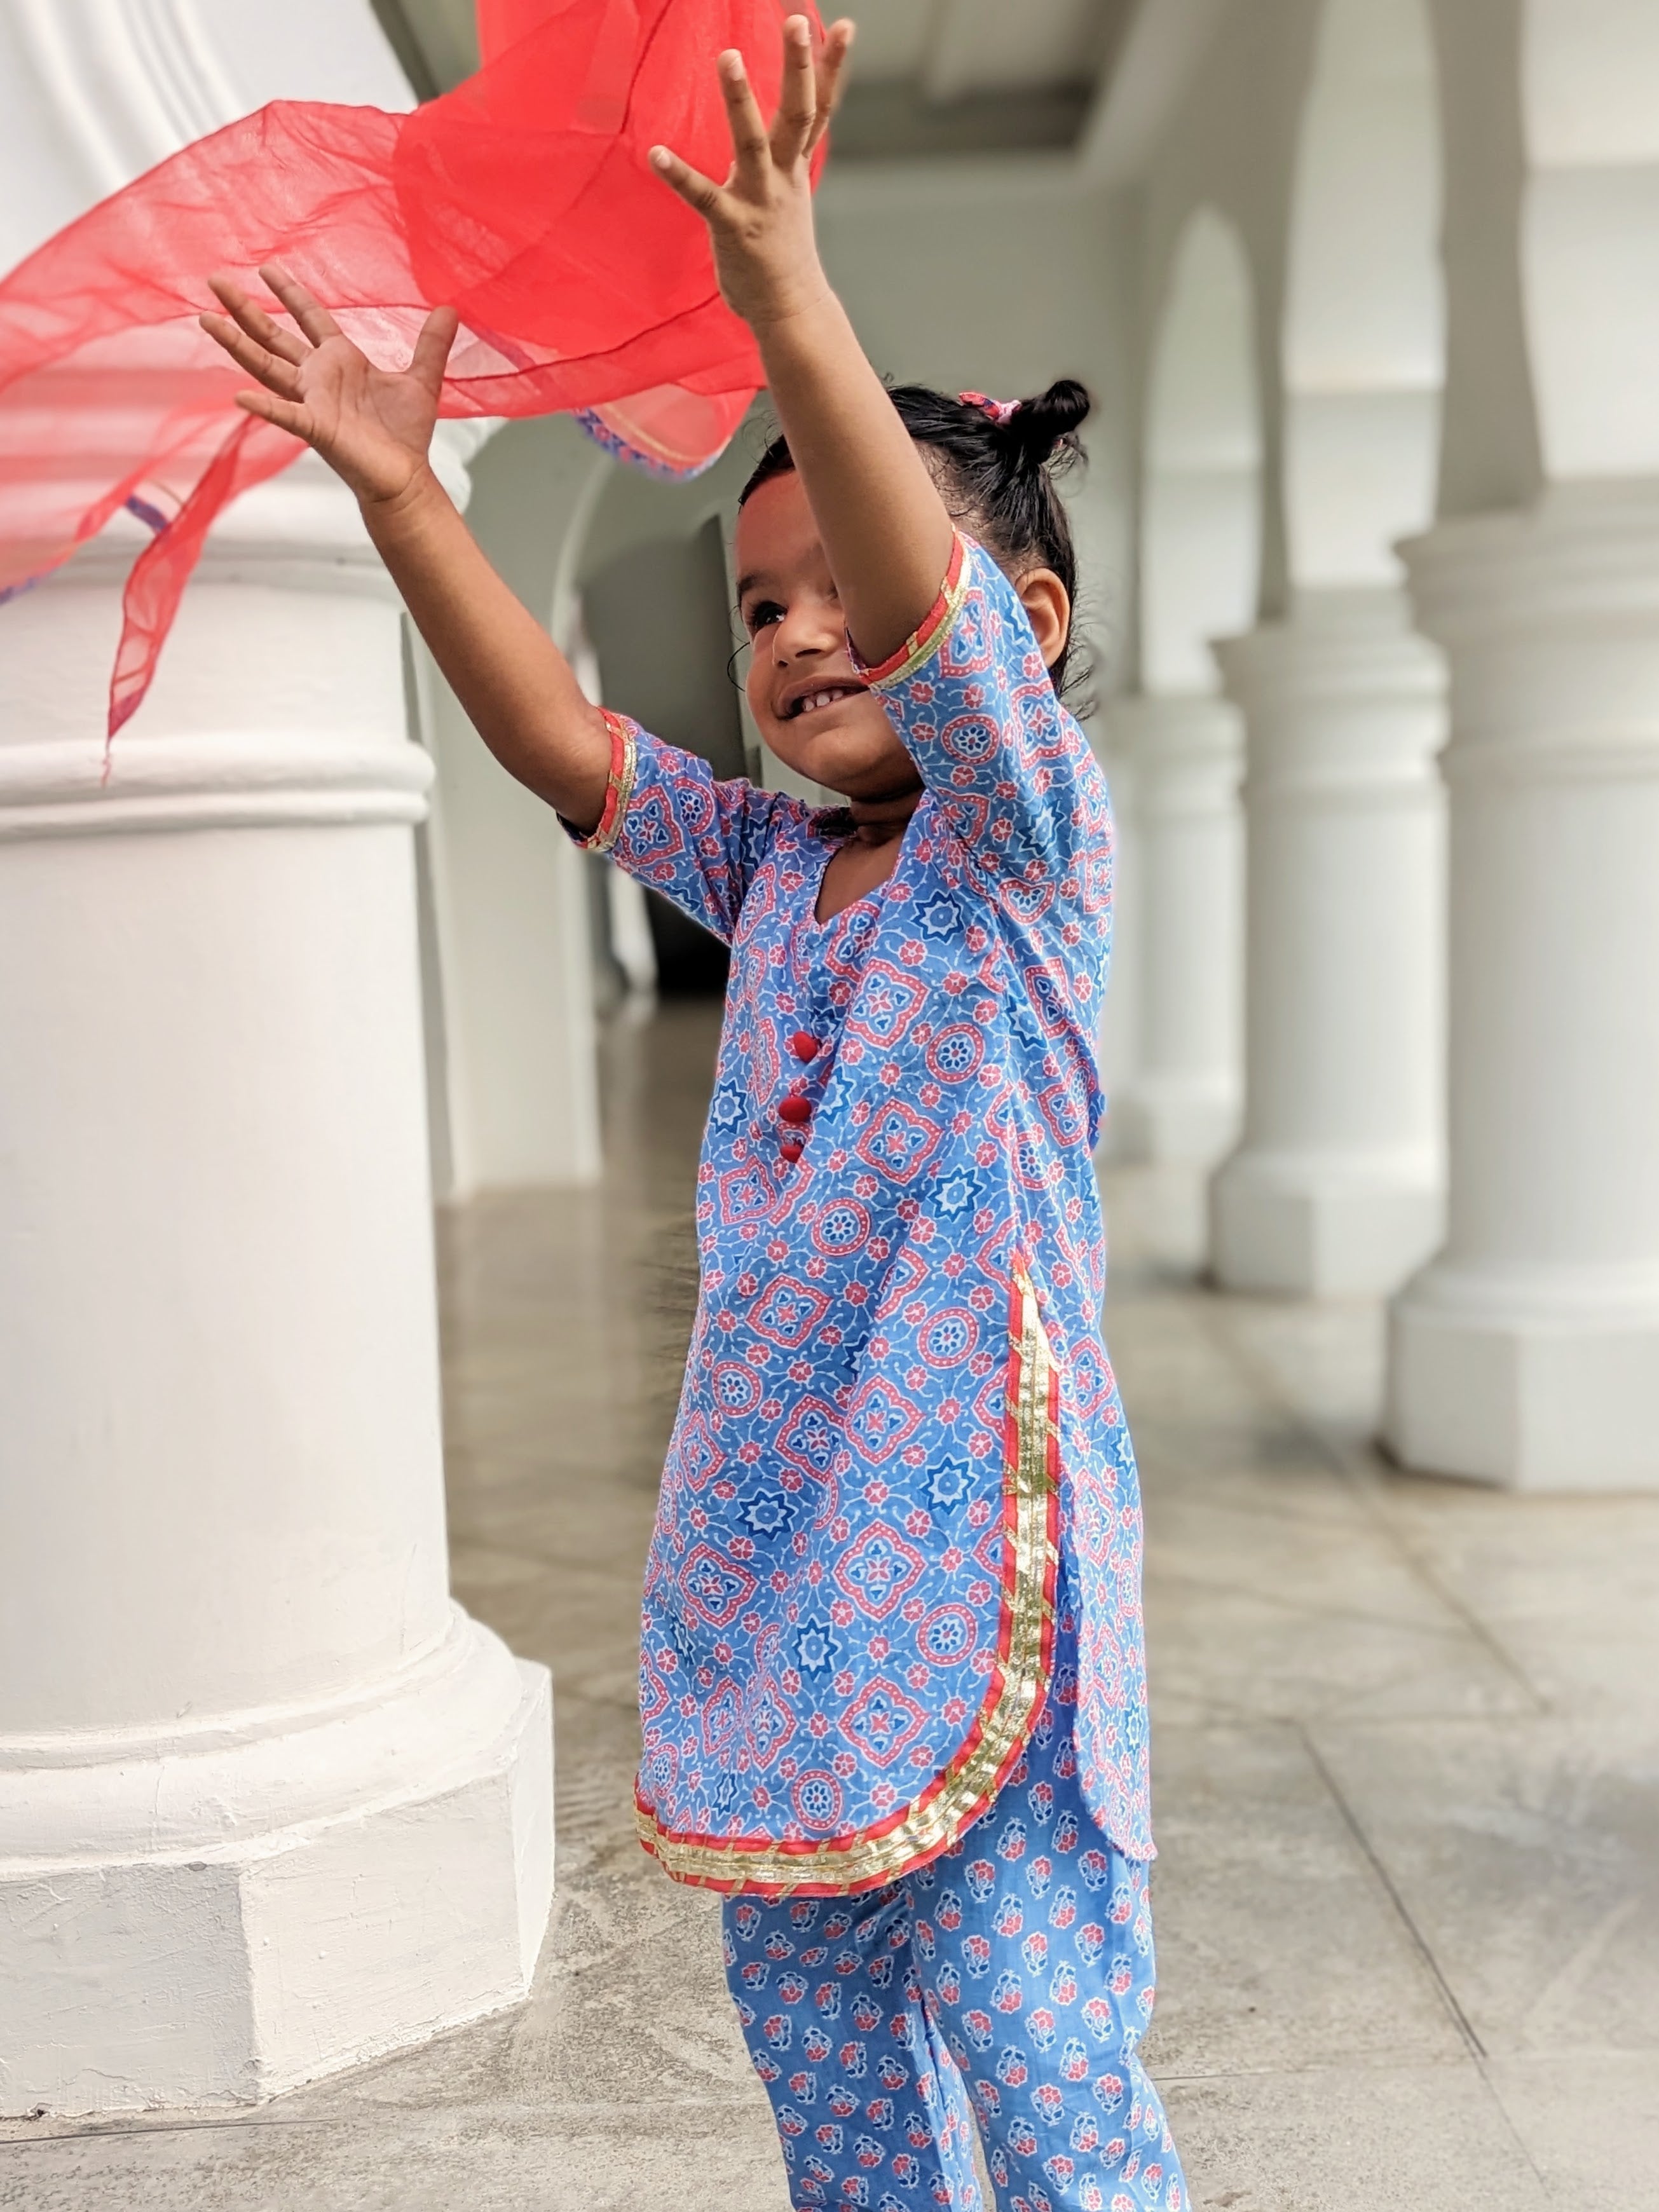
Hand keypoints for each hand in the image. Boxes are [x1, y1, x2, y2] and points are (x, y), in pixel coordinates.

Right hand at [199, 265, 456, 505]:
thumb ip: (431, 344)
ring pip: (266, 367)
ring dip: (236, 345)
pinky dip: (264, 407)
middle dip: (244, 310)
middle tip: (214, 281)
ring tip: (206, 320)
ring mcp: (313, 403)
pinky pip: (285, 416)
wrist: (406, 478)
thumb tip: (451, 309)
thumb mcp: (422, 379)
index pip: (310, 318)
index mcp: (340, 360)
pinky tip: (240, 397)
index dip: (289, 294)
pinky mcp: (317, 429)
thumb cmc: (406, 434)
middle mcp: (319, 378)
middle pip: (273, 337)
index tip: (266, 269)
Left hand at [649, 14, 854, 331]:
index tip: (843, 26)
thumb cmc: (784, 252)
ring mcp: (759, 200)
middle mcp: (783, 178)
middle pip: (797, 112)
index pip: (820, 108)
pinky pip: (703, 196)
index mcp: (796, 167)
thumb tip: (791, 134)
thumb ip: (788, 158)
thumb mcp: (792, 194)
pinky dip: (679, 174)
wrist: (789, 309)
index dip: (832, 67)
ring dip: (740, 100)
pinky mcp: (732, 226)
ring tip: (729, 56)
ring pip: (753, 142)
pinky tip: (656, 153)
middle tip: (795, 20)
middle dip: (800, 67)